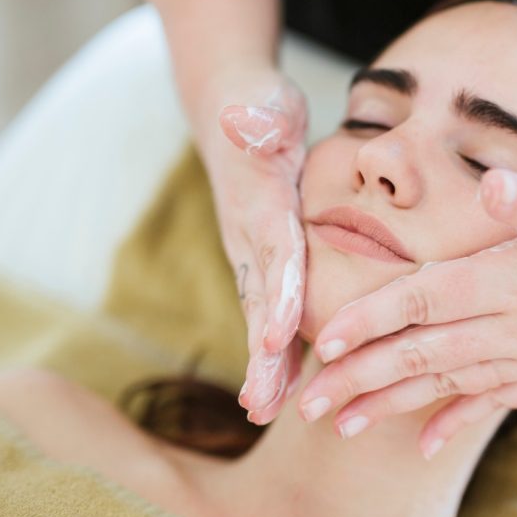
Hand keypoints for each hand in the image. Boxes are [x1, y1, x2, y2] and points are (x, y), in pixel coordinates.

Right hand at [194, 68, 308, 423]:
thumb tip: (244, 121)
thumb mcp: (263, 104)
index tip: (279, 334)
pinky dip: (275, 348)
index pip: (272, 252)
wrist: (231, 110)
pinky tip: (285, 386)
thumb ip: (256, 119)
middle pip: (258, 300)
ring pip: (259, 314)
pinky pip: (270, 308)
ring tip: (265, 412)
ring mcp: (250, 252)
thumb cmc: (257, 108)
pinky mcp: (262, 259)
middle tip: (261, 406)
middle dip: (260, 353)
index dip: (277, 293)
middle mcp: (248, 236)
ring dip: (263, 363)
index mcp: (259, 203)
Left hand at [296, 168, 516, 457]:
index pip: (422, 301)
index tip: (321, 343)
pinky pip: (498, 400)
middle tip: (307, 405)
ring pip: (449, 385)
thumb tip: (488, 181)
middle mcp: (516, 325)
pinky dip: (459, 420)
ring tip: (344, 427)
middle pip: (421, 354)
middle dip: (360, 379)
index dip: (369, 320)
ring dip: (393, 407)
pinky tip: (428, 443)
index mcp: (511, 277)